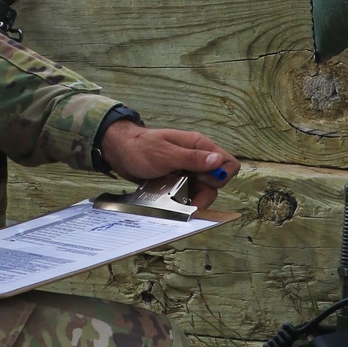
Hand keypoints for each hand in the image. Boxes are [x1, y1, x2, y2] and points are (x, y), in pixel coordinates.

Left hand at [100, 123, 238, 212]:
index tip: (202, 179)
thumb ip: (192, 158)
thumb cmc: (139, 147)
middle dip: (206, 194)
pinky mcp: (179, 179)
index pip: (229, 163)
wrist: (118, 151)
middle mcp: (197, 158)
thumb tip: (218, 161)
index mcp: (199, 146)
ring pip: (204, 190)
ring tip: (176, 200)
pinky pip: (190, 193)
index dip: (221, 176)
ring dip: (193, 198)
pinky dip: (184, 199)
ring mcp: (188, 170)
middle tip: (187, 198)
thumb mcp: (165, 154)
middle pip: (218, 182)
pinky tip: (172, 199)